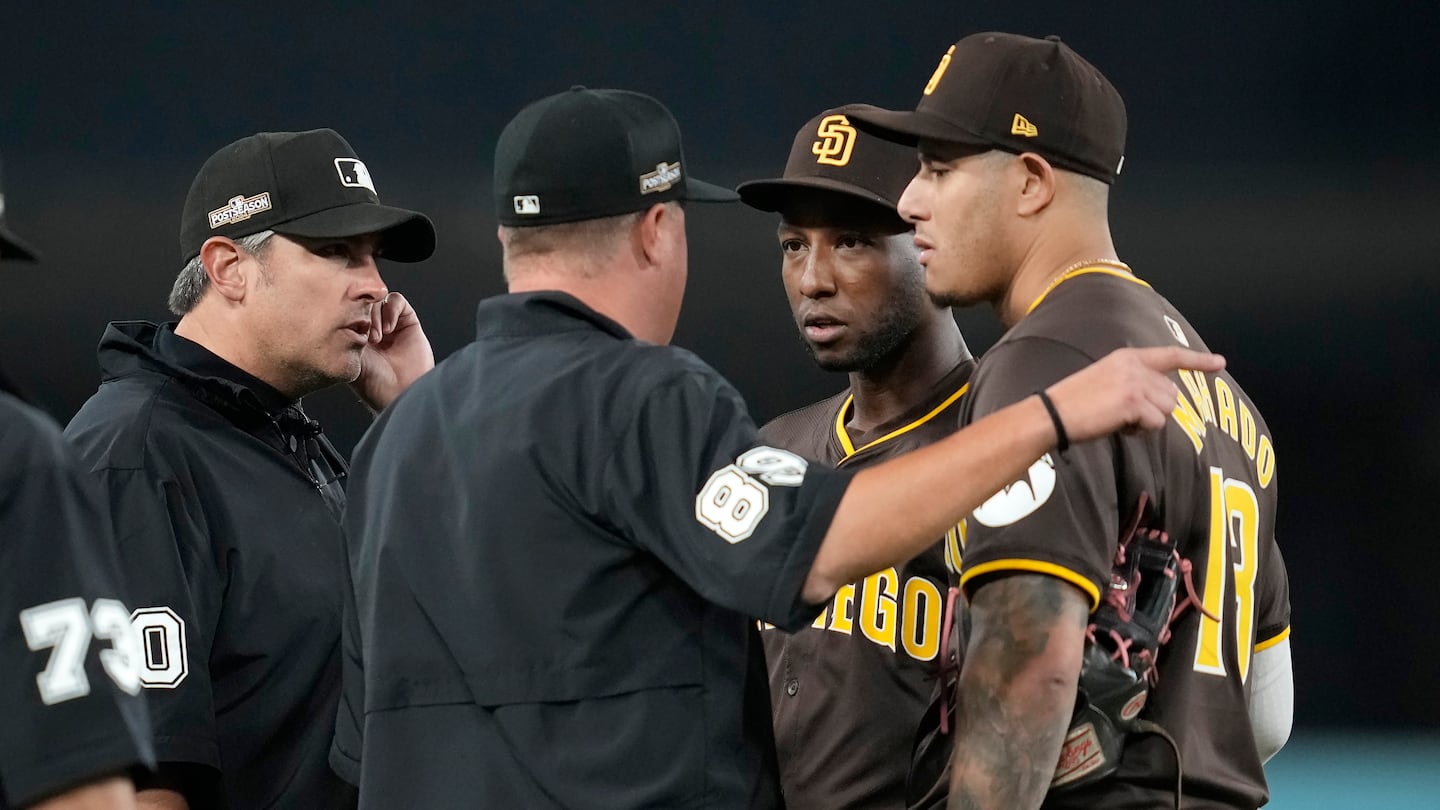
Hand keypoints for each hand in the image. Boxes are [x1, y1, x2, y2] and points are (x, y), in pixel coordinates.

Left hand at [350, 292, 433, 411]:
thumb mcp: (350, 357)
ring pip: (377, 299)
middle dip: (361, 314)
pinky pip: (396, 300)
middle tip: (364, 336)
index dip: (346, 312)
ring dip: (375, 315)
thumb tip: (339, 311)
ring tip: (377, 338)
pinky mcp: (407, 321)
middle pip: (361, 300)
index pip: (346, 308)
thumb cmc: (374, 384)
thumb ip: (344, 334)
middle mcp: (371, 327)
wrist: (402, 394)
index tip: (347, 328)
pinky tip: (390, 330)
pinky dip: (391, 310)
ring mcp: (389, 323)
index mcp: (354, 335)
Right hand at [1046, 346, 1223, 441]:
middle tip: (1125, 416)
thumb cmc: (1074, 404)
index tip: (1219, 363)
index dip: (1197, 360)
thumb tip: (1163, 400)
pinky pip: (1156, 423)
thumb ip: (1135, 383)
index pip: (1170, 355)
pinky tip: (1118, 426)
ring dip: (1148, 422)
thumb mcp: (1106, 382)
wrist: (1054, 414)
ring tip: (1119, 419)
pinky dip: (1140, 431)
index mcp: (1127, 357)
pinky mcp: (1134, 400)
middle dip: (1155, 411)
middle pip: (1171, 394)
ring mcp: (1135, 382)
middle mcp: (1135, 366)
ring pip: (1167, 409)